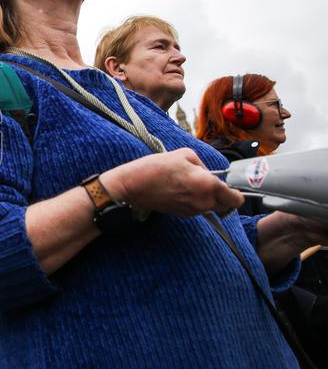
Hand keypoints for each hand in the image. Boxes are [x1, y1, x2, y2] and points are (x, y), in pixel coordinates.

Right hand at [100, 148, 244, 216]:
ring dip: (205, 196)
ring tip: (188, 182)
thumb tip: (205, 172)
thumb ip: (202, 164)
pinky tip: (180, 189)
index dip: (236, 192)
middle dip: (221, 194)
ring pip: (210, 206)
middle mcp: (203, 202)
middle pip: (225, 204)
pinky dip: (193, 200)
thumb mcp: (183, 154)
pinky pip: (197, 207)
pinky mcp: (182, 214)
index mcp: (208, 185)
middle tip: (207, 181)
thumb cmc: (155, 168)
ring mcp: (192, 210)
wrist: (132, 186)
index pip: (236, 199)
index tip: (230, 185)